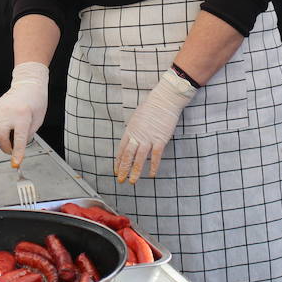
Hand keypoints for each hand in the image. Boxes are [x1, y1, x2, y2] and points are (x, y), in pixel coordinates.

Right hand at [0, 62, 48, 169]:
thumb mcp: (38, 120)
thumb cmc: (36, 101)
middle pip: (1, 137)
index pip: (19, 138)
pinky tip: (5, 128)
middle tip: (12, 149)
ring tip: (10, 135)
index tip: (16, 163)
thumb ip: (28, 135)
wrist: (28, 85)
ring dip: (1, 140)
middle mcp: (8, 113)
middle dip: (6, 147)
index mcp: (23, 116)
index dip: (17, 153)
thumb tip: (18, 146)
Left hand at [115, 68, 196, 183]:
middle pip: (128, 156)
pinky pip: (155, 156)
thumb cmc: (151, 107)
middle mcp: (137, 136)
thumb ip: (134, 130)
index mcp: (130, 130)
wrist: (164, 100)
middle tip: (121, 180)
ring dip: (135, 171)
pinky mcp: (160, 139)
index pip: (121, 150)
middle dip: (123, 169)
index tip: (116, 171)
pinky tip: (151, 174)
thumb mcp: (137, 118)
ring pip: (139, 159)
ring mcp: (148, 138)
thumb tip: (132, 138)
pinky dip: (153, 166)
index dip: (118, 162)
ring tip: (132, 182)